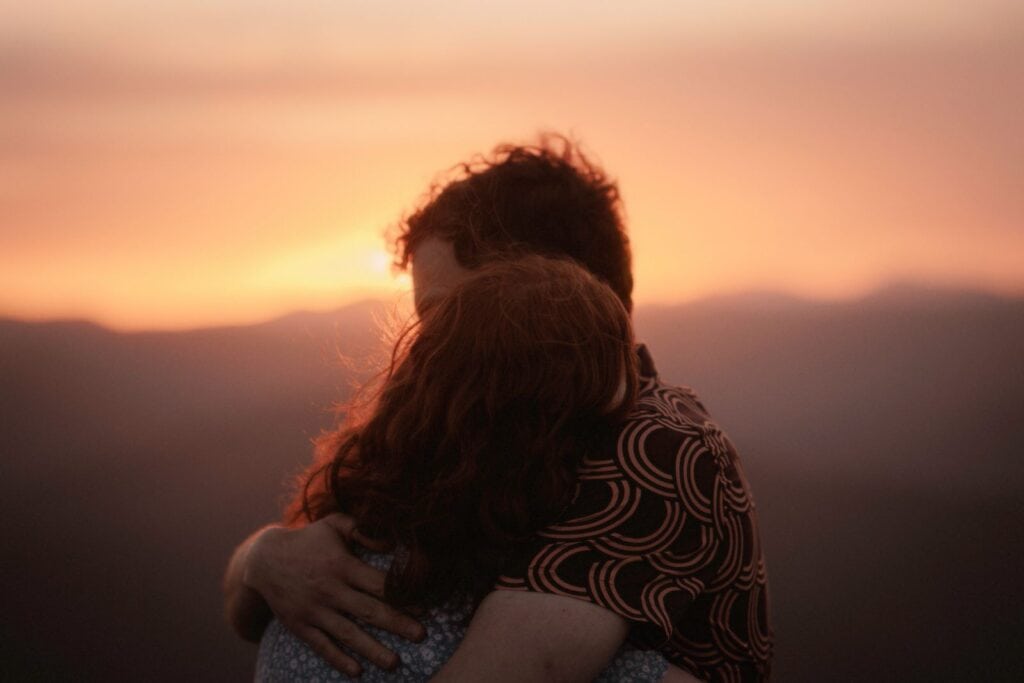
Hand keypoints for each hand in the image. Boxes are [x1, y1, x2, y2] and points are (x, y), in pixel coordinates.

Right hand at [244, 514, 425, 676]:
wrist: (263, 559)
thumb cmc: (308, 539)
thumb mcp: (334, 525)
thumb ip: (362, 528)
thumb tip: (391, 540)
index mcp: (342, 565)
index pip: (378, 582)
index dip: (402, 594)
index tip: (424, 605)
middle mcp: (329, 590)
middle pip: (368, 610)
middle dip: (397, 624)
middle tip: (421, 636)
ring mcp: (314, 610)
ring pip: (347, 634)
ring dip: (372, 650)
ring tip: (395, 664)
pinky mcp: (300, 625)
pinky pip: (321, 645)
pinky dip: (338, 659)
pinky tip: (357, 672)